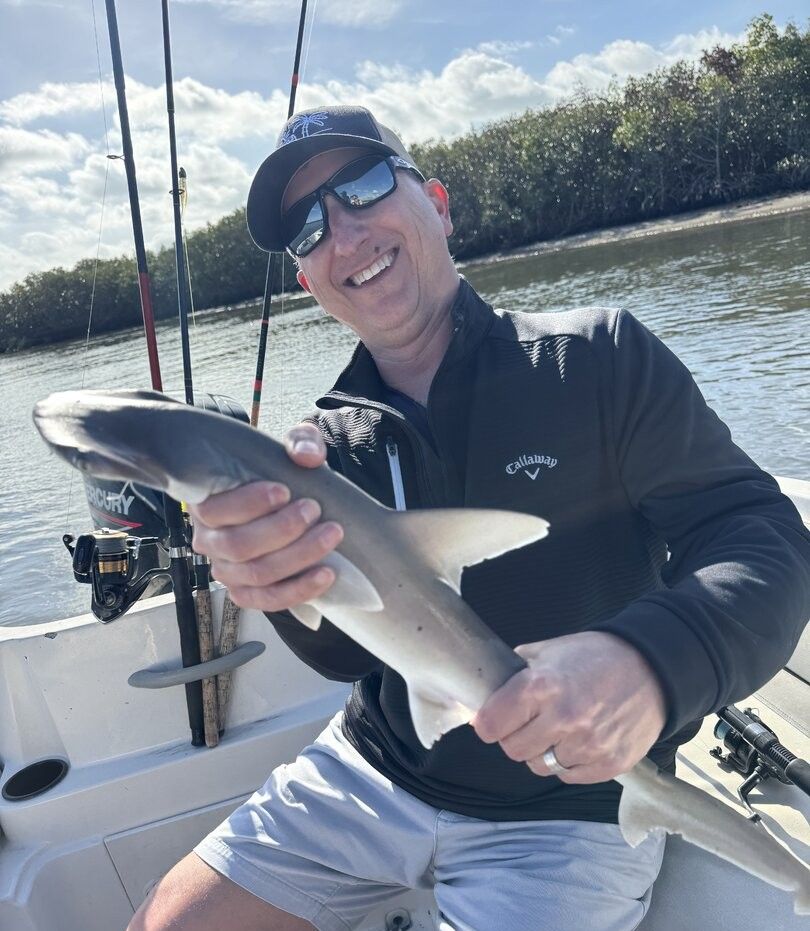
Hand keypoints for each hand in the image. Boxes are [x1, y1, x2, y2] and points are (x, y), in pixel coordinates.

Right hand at [187, 423, 343, 611]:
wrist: (294, 504)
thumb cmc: (283, 473)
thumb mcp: (293, 447)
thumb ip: (301, 441)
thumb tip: (306, 456)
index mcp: (207, 503)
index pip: (215, 509)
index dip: (249, 503)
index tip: (285, 491)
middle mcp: (210, 540)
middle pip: (238, 545)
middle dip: (281, 529)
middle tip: (314, 509)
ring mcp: (228, 571)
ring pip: (257, 574)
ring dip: (298, 556)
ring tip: (331, 534)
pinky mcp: (249, 593)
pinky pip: (270, 601)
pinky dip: (299, 590)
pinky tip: (327, 573)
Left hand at [471, 631, 666, 783]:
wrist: (652, 668)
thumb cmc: (594, 656)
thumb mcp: (547, 651)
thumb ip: (513, 674)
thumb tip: (482, 698)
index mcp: (541, 686)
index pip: (491, 725)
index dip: (488, 722)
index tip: (493, 719)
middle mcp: (564, 718)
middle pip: (513, 750)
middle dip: (515, 736)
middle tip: (529, 722)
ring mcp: (589, 745)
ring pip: (540, 767)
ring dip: (542, 751)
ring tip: (558, 729)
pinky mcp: (609, 765)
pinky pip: (568, 776)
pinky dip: (568, 762)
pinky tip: (579, 739)